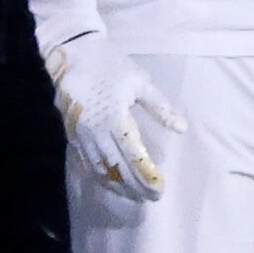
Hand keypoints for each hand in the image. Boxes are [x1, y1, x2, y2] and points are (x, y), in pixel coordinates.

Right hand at [44, 32, 186, 202]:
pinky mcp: (72, 133)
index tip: (160, 187)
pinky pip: (85, 162)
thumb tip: (181, 128)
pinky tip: (111, 184)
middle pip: (117, 167)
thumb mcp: (140, 82)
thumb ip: (160, 107)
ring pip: (99, 168)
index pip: (134, 155)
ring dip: (117, 185)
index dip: (147, 175)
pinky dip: (99, 176)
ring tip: (136, 196)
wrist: (72, 54)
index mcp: (114, 118)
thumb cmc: (111, 65)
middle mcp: (94, 130)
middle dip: (135, 186)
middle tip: (153, 198)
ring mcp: (80, 134)